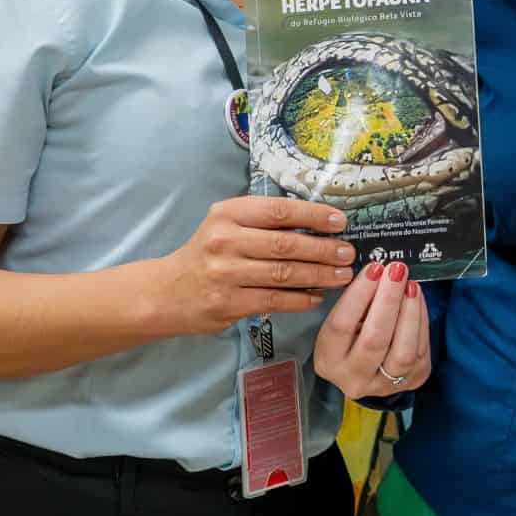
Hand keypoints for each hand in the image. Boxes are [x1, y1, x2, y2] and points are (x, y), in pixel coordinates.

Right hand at [159, 196, 354, 334]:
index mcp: (227, 214)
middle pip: (286, 244)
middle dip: (323, 249)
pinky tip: (317, 296)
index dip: (313, 216)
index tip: (340, 221)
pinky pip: (274, 300)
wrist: (167, 292)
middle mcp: (224, 241)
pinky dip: (300, 299)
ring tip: (342, 275)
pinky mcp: (227, 304)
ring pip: (284, 274)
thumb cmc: (207, 254)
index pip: (278, 210)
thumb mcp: (227, 226)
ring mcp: (225, 274)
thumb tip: (318, 222)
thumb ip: (263, 222)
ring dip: (319, 275)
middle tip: (348, 253)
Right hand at [313, 261, 430, 400]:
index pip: (341, 326)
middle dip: (388, 300)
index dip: (359, 294)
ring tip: (410, 285)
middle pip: (374, 340)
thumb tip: (381, 273)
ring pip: (403, 351)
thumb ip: (357, 303)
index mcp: (328, 361)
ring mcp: (385, 385)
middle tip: (396, 271)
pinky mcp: (413, 380)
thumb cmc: (352, 338)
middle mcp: (354, 378)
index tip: (374, 268)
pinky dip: (421, 320)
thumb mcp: (343, 322)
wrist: (368, 371)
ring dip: (409, 312)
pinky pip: (421, 349)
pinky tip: (416, 299)